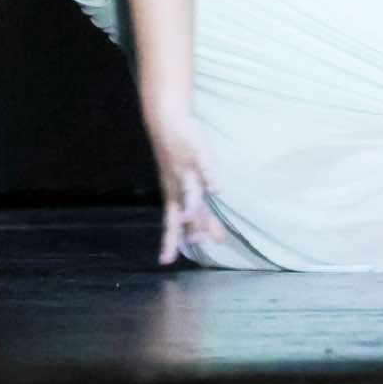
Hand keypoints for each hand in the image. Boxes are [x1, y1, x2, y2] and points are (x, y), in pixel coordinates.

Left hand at [147, 108, 230, 265]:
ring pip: (190, 189)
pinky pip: (204, 165)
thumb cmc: (177, 160)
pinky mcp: (197, 151)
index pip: (171, 222)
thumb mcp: (187, 189)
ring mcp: (187, 168)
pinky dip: (210, 176)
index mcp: (173, 195)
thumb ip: (200, 214)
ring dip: (192, 204)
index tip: (166, 262)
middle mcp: (177, 184)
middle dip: (187, 225)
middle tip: (195, 243)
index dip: (170, 241)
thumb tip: (214, 239)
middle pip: (183, 208)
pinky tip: (216, 189)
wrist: (166, 122)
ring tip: (192, 218)